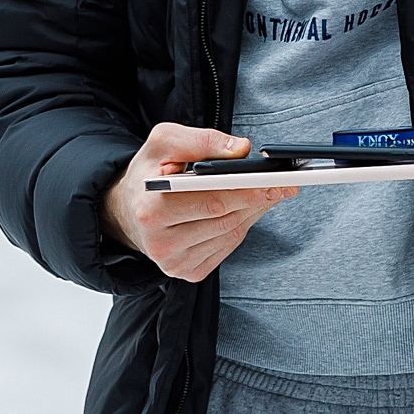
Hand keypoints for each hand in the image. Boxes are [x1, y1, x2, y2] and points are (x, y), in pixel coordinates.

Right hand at [102, 123, 298, 281]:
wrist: (129, 209)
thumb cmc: (150, 171)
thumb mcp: (165, 141)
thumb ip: (201, 140)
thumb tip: (241, 149)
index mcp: (151, 209)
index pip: (211, 201)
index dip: (245, 190)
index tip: (273, 181)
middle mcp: (160, 243)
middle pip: (225, 219)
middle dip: (257, 198)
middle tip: (284, 183)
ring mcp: (174, 263)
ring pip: (231, 234)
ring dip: (253, 212)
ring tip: (268, 191)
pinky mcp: (188, 272)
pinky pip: (227, 247)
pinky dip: (241, 226)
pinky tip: (245, 209)